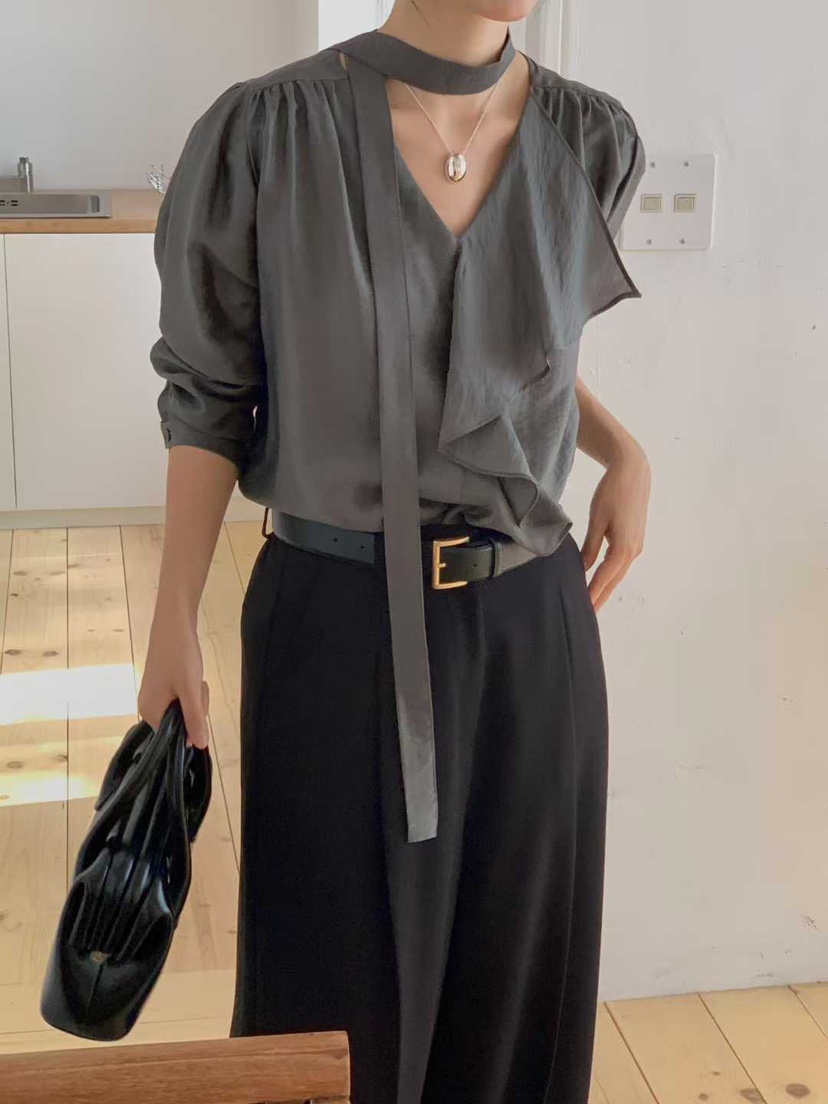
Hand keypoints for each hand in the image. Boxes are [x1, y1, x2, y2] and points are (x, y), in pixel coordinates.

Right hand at [137, 608, 211, 749]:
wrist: (174, 622)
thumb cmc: (180, 656)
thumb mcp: (191, 690)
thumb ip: (195, 719)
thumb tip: (200, 746)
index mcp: (150, 712)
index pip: (174, 737)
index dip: (191, 726)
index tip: (197, 707)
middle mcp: (148, 707)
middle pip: (180, 722)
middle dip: (195, 707)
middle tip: (197, 686)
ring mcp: (154, 695)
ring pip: (183, 708)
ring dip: (195, 696)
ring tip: (195, 677)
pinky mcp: (161, 684)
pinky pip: (181, 697)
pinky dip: (191, 688)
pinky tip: (192, 674)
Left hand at [580, 441, 650, 612]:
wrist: (633, 471)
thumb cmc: (612, 492)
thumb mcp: (597, 520)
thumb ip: (590, 546)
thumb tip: (583, 569)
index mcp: (623, 548)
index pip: (604, 578)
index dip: (592, 594)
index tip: (583, 610)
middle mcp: (633, 551)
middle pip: (613, 580)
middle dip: (600, 597)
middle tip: (586, 616)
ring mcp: (636, 546)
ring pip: (617, 573)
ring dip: (605, 587)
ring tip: (591, 602)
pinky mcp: (635, 539)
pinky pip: (620, 563)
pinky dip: (609, 574)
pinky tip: (600, 580)